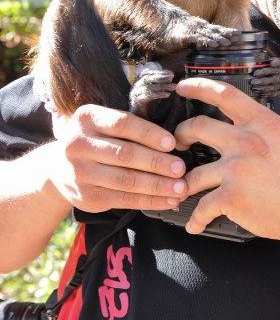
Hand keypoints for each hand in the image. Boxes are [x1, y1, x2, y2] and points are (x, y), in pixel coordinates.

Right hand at [48, 104, 188, 211]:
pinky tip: (169, 200)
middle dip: (157, 162)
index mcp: (86, 119)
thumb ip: (129, 128)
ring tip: (181, 187)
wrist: (58, 168)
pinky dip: (150, 201)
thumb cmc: (94, 141)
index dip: (149, 134)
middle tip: (181, 168)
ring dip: (158, 185)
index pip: (122, 124)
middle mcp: (78, 145)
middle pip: (125, 154)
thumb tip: (173, 141)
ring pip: (126, 180)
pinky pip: (124, 200)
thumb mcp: (102, 124)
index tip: (172, 143)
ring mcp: (81, 173)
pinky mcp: (87, 197)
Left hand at [174, 78, 279, 241]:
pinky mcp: (231, 197)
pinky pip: (202, 207)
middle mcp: (245, 142)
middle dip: (181, 135)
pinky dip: (196, 220)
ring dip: (183, 184)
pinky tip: (195, 225)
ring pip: (192, 174)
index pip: (224, 94)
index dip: (198, 87)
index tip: (183, 87)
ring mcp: (236, 170)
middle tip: (179, 143)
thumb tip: (261, 123)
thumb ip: (274, 127)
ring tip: (183, 191)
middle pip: (196, 128)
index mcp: (262, 123)